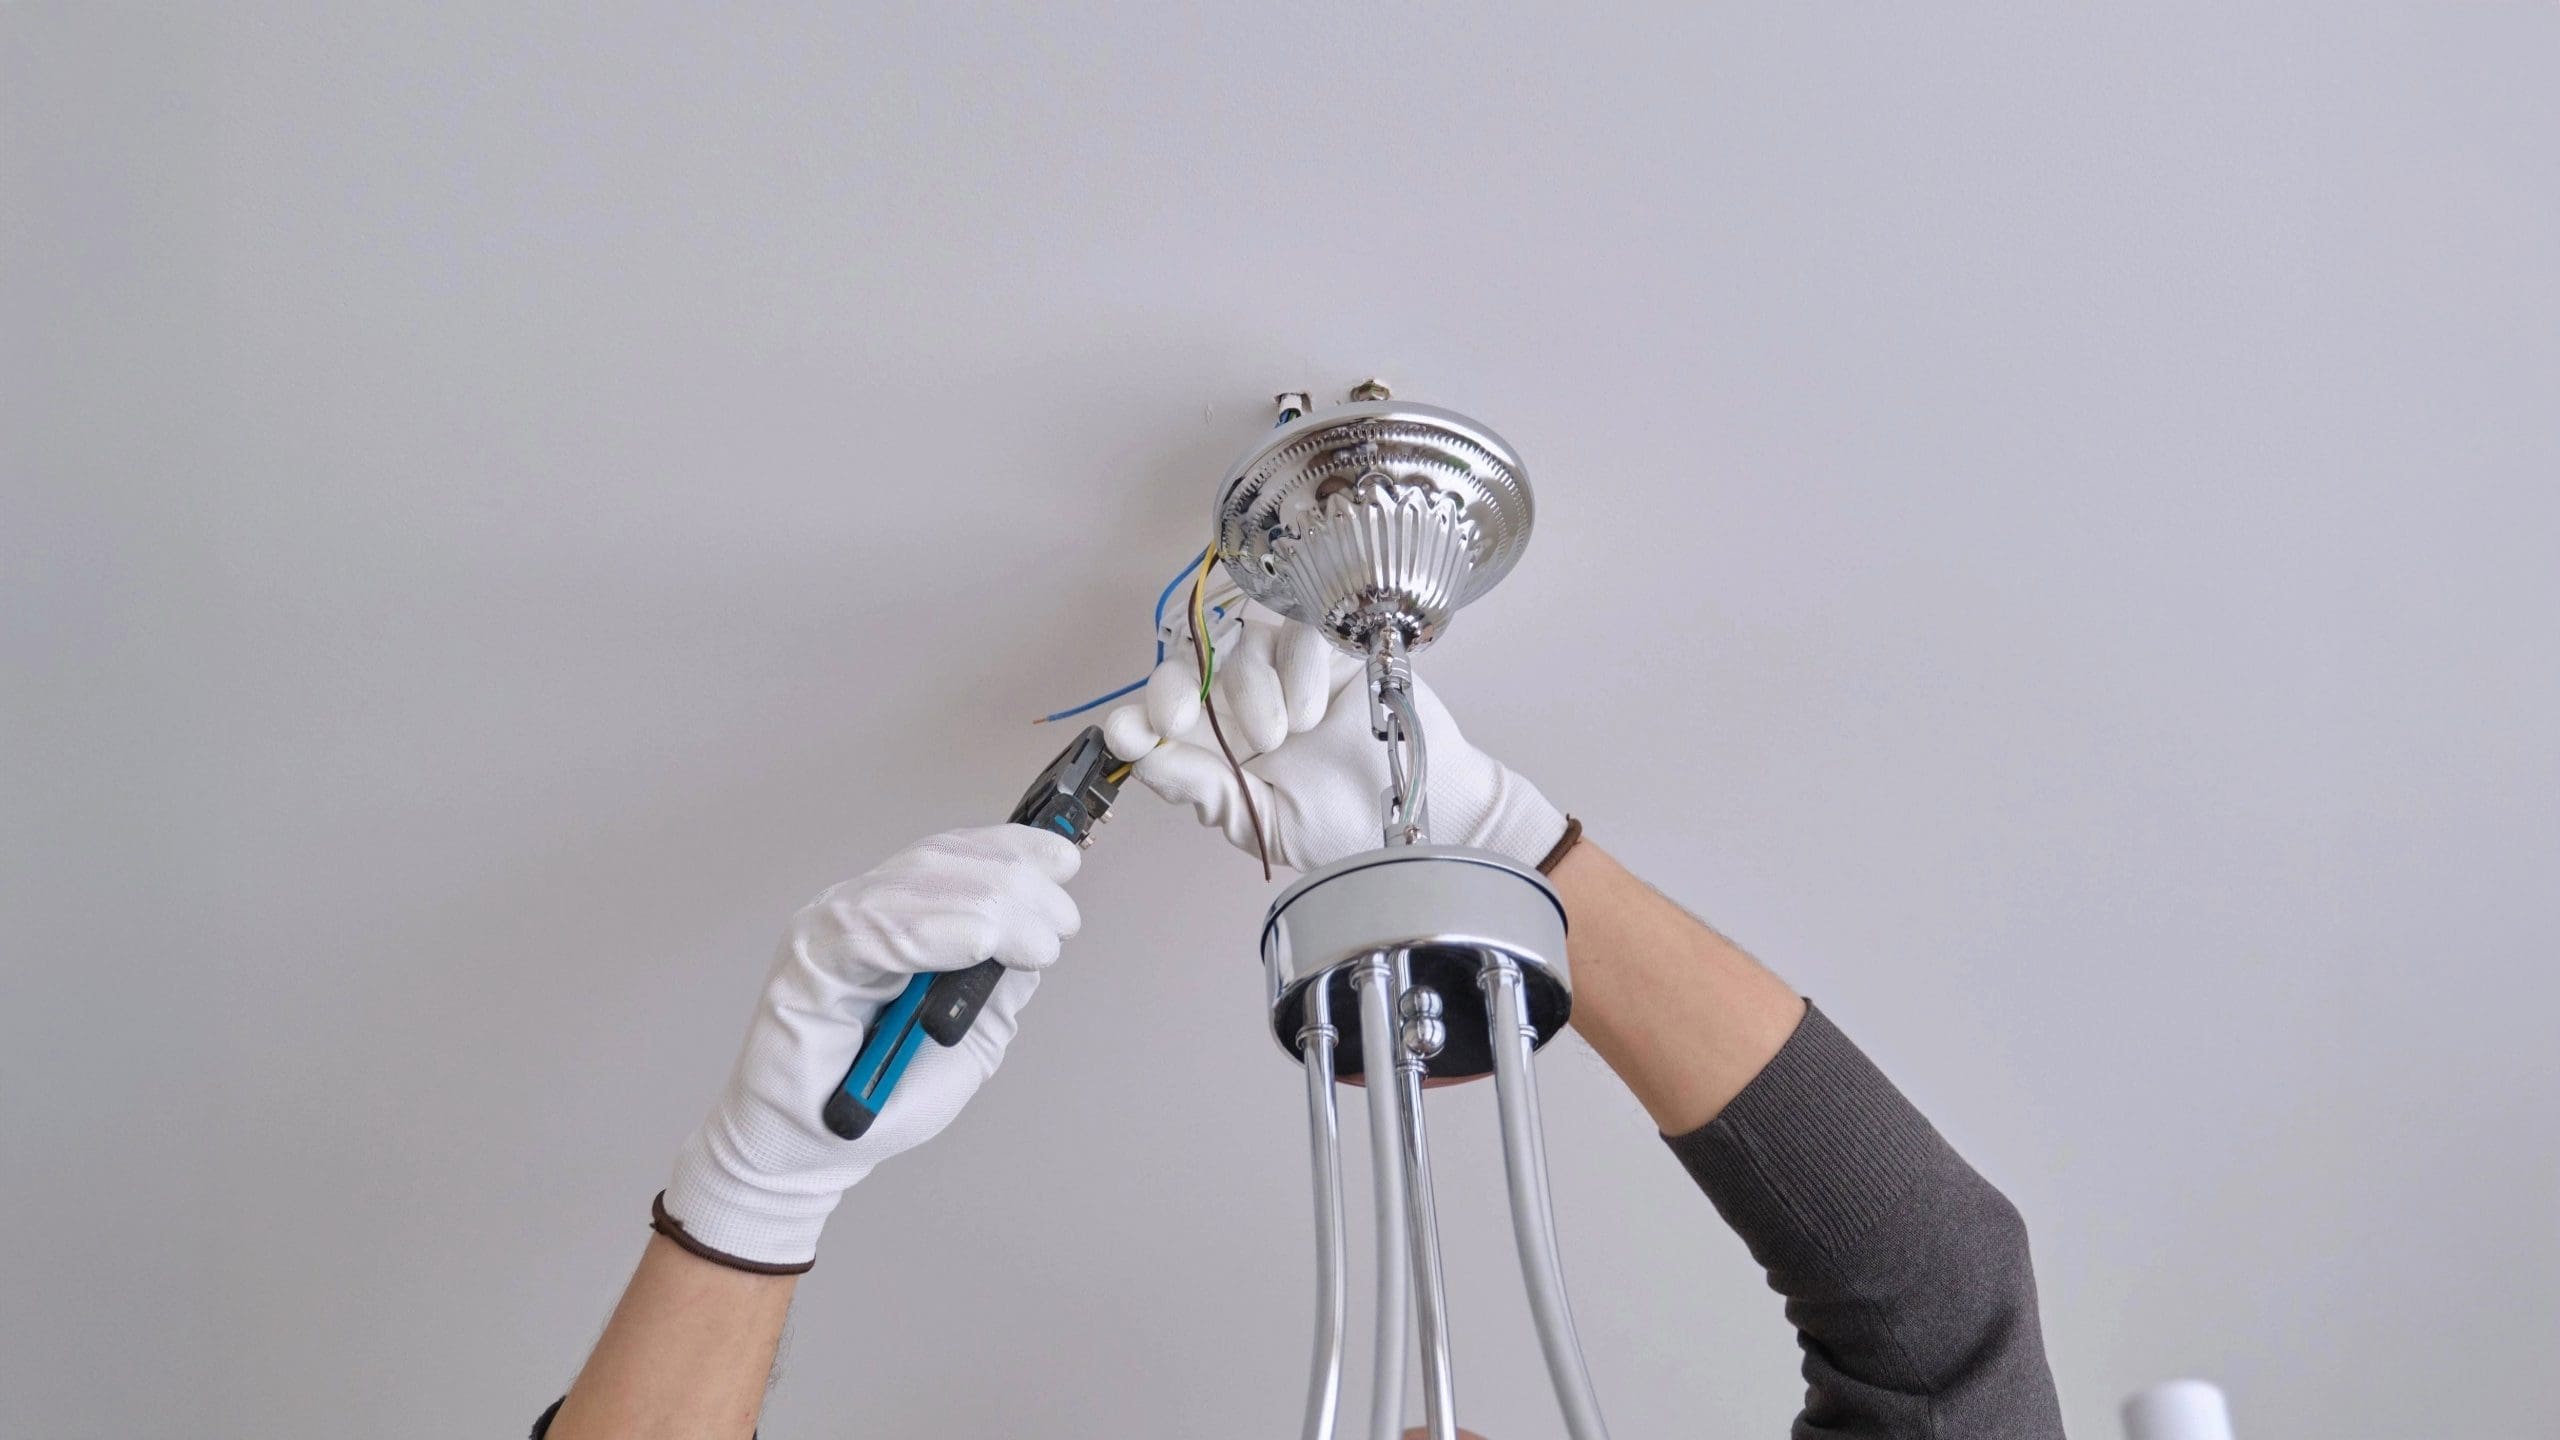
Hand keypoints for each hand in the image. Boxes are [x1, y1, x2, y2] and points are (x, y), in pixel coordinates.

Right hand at [659, 825, 1080, 1267]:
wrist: (814, 1155)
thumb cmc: (879, 1102)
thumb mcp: (970, 1037)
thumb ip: (999, 984)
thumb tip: (1041, 932)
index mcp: (895, 916)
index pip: (953, 856)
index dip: (1012, 849)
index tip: (1065, 862)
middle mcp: (859, 910)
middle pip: (941, 862)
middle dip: (1016, 881)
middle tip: (1061, 922)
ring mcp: (829, 930)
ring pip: (915, 885)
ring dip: (992, 907)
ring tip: (1038, 944)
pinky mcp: (806, 962)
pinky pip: (872, 930)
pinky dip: (934, 931)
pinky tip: (979, 943)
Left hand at [1103, 615, 1566, 871]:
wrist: (1427, 813)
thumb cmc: (1348, 826)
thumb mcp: (1263, 822)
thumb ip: (1202, 788)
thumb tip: (1134, 753)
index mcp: (1220, 747)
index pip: (1160, 716)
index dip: (1135, 715)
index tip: (1123, 730)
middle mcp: (1243, 702)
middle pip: (1188, 664)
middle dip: (1172, 688)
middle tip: (1179, 719)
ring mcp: (1286, 671)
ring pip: (1239, 647)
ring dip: (1249, 691)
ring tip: (1286, 736)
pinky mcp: (1329, 647)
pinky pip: (1292, 633)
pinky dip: (1293, 669)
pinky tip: (1313, 711)